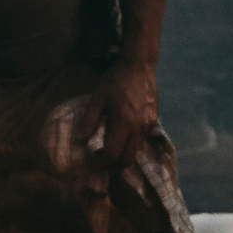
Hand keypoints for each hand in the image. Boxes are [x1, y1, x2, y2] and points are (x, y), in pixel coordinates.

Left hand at [77, 55, 159, 170]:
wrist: (140, 66)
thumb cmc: (116, 80)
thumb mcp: (98, 98)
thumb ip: (89, 120)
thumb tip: (79, 140)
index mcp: (124, 122)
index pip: (112, 154)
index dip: (100, 163)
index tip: (90, 164)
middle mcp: (139, 128)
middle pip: (126, 160)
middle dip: (111, 165)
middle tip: (98, 161)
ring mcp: (148, 126)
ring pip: (134, 153)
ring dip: (121, 156)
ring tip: (107, 150)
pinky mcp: (153, 123)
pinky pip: (140, 143)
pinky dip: (129, 146)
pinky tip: (119, 138)